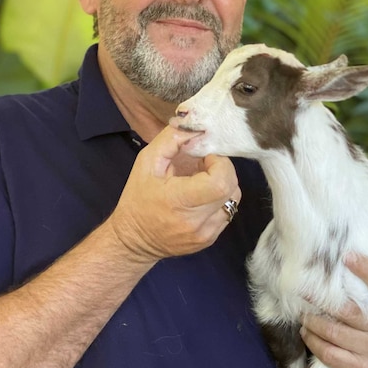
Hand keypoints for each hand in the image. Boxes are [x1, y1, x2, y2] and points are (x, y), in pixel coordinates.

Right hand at [107, 125, 240, 262]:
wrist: (133, 240)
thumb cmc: (137, 198)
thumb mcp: (146, 162)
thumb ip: (172, 139)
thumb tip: (197, 127)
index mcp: (179, 201)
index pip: (221, 180)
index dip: (219, 162)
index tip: (204, 157)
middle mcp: (197, 222)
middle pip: (231, 187)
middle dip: (222, 169)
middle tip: (202, 166)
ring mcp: (206, 233)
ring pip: (234, 198)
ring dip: (223, 183)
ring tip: (201, 181)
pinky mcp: (211, 239)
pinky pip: (228, 211)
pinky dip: (219, 198)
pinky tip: (200, 196)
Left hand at [300, 253, 367, 367]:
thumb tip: (346, 258)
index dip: (367, 269)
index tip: (347, 257)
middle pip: (348, 311)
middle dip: (320, 299)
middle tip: (302, 289)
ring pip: (334, 332)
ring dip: (312, 321)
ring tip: (303, 313)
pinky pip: (329, 353)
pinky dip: (313, 341)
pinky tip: (307, 333)